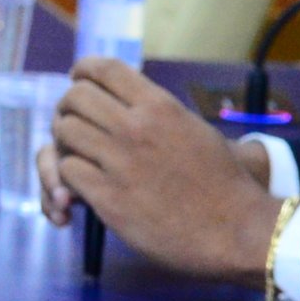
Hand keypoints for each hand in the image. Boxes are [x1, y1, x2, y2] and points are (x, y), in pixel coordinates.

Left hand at [40, 60, 280, 280]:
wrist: (235, 230)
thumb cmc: (222, 183)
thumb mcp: (195, 131)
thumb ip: (160, 114)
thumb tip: (131, 103)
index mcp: (160, 107)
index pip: (105, 69)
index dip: (83, 71)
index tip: (78, 81)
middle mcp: (136, 128)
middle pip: (76, 97)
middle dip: (68, 108)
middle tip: (74, 124)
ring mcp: (120, 162)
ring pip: (65, 132)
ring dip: (65, 143)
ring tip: (77, 156)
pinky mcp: (108, 198)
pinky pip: (67, 171)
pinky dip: (68, 176)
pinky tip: (83, 185)